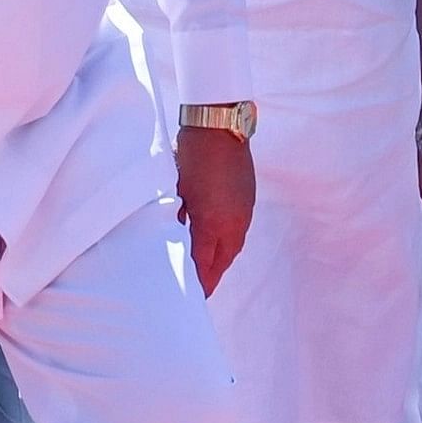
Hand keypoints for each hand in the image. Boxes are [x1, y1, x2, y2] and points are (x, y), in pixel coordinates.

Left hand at [178, 127, 254, 294]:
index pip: (203, 265)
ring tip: (206, 273)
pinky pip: (238, 232)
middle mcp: (233, 223)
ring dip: (219, 262)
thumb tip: (174, 238)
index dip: (196, 283)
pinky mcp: (247, 201)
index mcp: (213, 223)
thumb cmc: (192, 156)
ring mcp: (244, 212)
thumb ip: (177, 219)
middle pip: (221, 262)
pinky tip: (217, 245)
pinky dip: (226, 245)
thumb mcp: (178, 191)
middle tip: (197, 292)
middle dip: (209, 278)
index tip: (188, 296)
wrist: (219, 126)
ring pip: (232, 248)